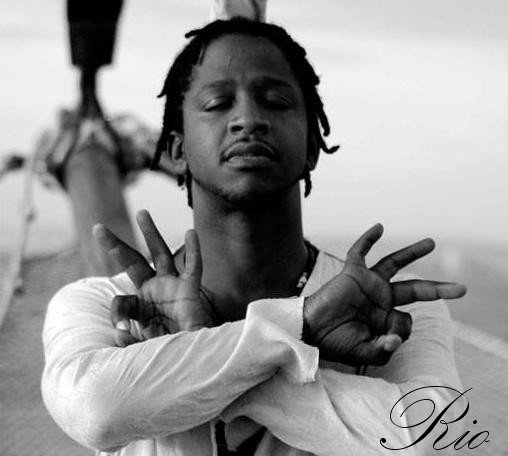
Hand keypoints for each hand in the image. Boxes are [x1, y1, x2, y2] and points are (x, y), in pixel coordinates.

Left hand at [93, 210, 217, 345]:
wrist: (194, 360)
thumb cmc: (168, 354)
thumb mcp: (144, 350)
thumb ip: (129, 344)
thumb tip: (120, 334)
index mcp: (139, 308)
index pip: (121, 302)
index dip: (118, 314)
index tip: (124, 331)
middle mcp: (153, 292)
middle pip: (133, 263)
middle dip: (116, 246)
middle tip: (98, 227)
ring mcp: (172, 288)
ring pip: (161, 255)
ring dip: (152, 234)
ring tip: (142, 213)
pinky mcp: (190, 291)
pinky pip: (193, 268)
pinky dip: (193, 252)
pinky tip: (191, 232)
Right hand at [303, 224, 465, 365]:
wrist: (310, 330)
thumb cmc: (335, 342)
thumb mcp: (364, 353)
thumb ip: (383, 350)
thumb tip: (397, 338)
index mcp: (385, 318)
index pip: (406, 321)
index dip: (399, 330)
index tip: (385, 338)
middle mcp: (381, 299)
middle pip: (416, 290)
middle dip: (439, 290)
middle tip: (462, 289)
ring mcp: (368, 284)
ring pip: (394, 264)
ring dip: (412, 253)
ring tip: (430, 243)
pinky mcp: (352, 273)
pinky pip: (360, 251)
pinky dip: (368, 239)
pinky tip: (380, 227)